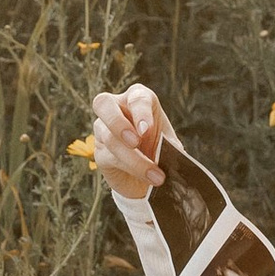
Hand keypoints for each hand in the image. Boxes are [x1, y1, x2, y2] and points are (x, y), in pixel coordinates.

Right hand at [90, 80, 169, 199]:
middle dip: (118, 123)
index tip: (146, 130)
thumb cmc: (159, 146)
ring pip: (110, 139)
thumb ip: (170, 144)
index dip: (140, 113)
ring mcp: (103, 129)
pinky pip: (109, 157)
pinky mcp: (100, 152)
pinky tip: (147, 177)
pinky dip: (131, 168)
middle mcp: (116, 108)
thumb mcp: (168, 142)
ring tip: (156, 175)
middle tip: (134, 142)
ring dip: (134, 159)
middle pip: (103, 104)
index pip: (136, 98)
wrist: (149, 173)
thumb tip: (174, 152)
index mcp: (137, 98)